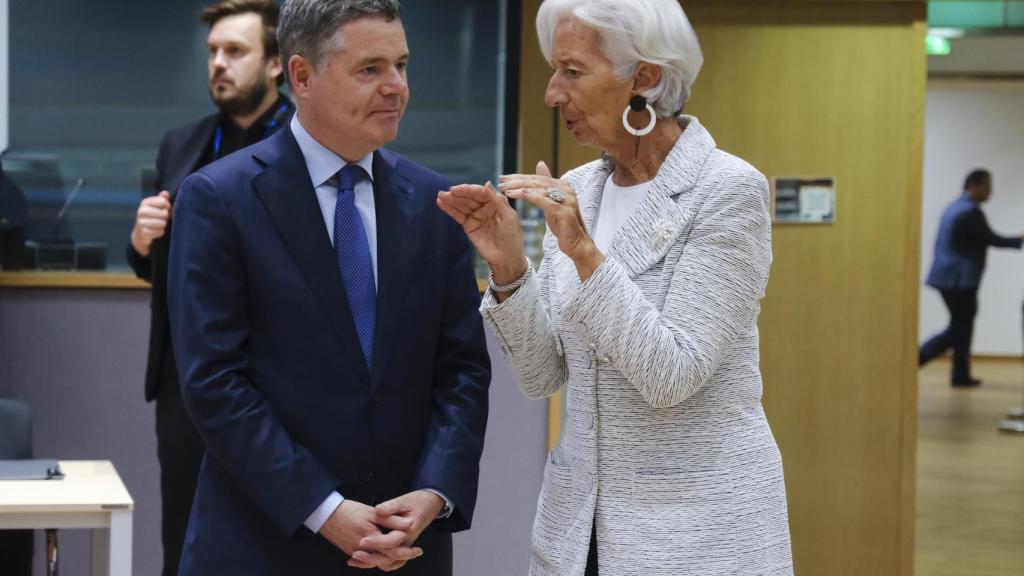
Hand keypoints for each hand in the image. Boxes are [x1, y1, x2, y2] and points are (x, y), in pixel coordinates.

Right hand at [130, 191, 171, 256]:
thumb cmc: (152, 216)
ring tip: (159, 224)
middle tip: (162, 218)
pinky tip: (155, 231)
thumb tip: (166, 193)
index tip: (165, 208)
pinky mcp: (144, 232)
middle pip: (164, 213)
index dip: (168, 206)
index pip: (163, 201)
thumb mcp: (156, 206)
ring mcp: (141, 222)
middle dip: (166, 217)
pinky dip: (160, 232)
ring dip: (163, 225)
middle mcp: (141, 211)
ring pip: (163, 223)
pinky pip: (160, 231)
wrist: (140, 232)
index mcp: (145, 202)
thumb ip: (162, 199)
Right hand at [319, 499, 421, 571]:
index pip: (393, 550)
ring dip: (391, 560)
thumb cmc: (347, 511)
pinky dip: (376, 561)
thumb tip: (407, 525)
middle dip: (403, 557)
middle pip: (387, 559)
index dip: (407, 551)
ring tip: (402, 555)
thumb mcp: (372, 512)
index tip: (417, 549)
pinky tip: (382, 557)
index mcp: (371, 538)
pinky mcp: (350, 552)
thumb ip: (390, 519)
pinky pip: (367, 562)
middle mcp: (363, 549)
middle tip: (415, 553)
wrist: (326, 515)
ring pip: (377, 563)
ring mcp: (356, 553)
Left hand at [360, 490, 443, 563]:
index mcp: (408, 530)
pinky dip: (377, 562)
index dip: (376, 542)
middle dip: (370, 557)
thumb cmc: (418, 501)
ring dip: (372, 562)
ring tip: (356, 558)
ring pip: (389, 563)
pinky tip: (364, 560)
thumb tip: (378, 510)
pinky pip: (390, 561)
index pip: (391, 541)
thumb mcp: (403, 500)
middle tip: (355, 553)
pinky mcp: (400, 547)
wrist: (430, 504)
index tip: (363, 540)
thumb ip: (390, 506)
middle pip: (389, 558)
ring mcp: (404, 546)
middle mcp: (407, 541)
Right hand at [437, 181, 526, 284]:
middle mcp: (485, 207)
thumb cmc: (512, 238)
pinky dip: (450, 209)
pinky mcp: (469, 226)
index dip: (469, 190)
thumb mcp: (509, 217)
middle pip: (470, 198)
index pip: (481, 192)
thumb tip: (487, 182)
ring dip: (451, 200)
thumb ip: (498, 200)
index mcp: (496, 203)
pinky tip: (442, 203)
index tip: (458, 189)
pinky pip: (458, 215)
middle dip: (458, 194)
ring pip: (462, 205)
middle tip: (446, 192)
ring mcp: (476, 216)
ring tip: (440, 196)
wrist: (506, 258)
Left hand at [499, 162, 603, 280]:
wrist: (577, 244)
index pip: (537, 178)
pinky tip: (519, 194)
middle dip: (517, 181)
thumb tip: (540, 164)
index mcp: (563, 185)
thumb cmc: (563, 224)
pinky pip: (545, 201)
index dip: (519, 177)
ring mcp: (567, 199)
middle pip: (537, 182)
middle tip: (501, 181)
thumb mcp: (551, 202)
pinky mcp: (564, 211)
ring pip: (539, 189)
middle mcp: (566, 189)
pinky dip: (531, 196)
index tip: (503, 178)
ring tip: (505, 189)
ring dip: (520, 188)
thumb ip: (545, 186)